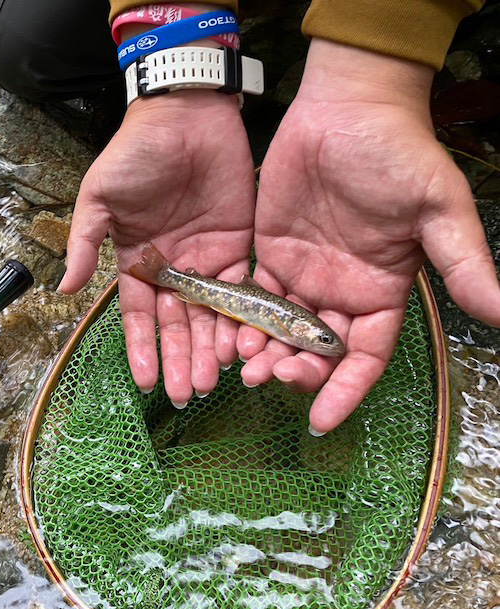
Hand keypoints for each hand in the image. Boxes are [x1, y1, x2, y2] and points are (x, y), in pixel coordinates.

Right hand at [59, 90, 255, 405]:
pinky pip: (242, 290)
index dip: (141, 349)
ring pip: (210, 315)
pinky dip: (242, 318)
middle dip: (181, 359)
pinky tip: (242, 345)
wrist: (186, 114)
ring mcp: (206, 259)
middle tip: (187, 394)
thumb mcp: (99, 197)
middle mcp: (172, 267)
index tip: (143, 382)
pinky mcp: (237, 246)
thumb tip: (63, 289)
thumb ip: (84, 244)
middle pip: (178, 324)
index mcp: (137, 260)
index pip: (139, 315)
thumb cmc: (135, 153)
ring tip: (214, 380)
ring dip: (210, 348)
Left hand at [240, 39, 499, 432]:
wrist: (348, 107)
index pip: (364, 357)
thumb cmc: (399, 154)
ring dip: (264, 352)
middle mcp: (340, 292)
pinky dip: (242, 319)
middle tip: (273, 378)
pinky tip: (229, 333)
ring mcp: (303, 275)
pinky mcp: (269, 253)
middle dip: (297, 371)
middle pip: (316, 350)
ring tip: (246, 365)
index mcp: (381, 292)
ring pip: (280, 330)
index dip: (345, 390)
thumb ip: (462, 263)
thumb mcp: (437, 209)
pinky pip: (252, 297)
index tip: (322, 420)